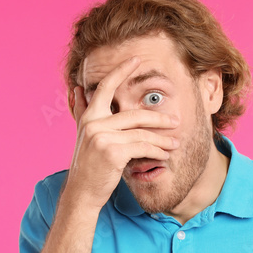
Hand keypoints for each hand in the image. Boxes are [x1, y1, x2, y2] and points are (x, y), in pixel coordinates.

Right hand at [64, 56, 180, 210]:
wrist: (82, 192)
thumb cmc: (88, 165)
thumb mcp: (83, 135)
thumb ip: (82, 112)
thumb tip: (77, 90)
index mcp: (89, 116)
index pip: (106, 86)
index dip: (121, 70)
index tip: (136, 59)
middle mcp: (94, 123)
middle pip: (134, 114)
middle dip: (158, 118)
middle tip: (175, 121)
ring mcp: (102, 137)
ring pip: (141, 132)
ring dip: (162, 138)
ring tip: (175, 143)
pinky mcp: (112, 152)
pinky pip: (142, 147)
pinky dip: (157, 151)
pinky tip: (165, 155)